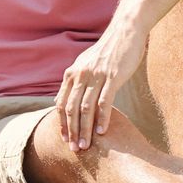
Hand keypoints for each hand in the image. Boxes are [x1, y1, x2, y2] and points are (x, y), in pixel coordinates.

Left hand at [54, 17, 148, 150]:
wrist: (125, 32)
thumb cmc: (106, 51)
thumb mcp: (82, 64)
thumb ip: (71, 83)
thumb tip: (58, 100)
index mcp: (72, 74)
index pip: (62, 103)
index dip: (62, 123)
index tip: (64, 139)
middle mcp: (80, 75)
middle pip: (72, 109)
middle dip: (71, 131)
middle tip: (74, 149)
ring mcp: (96, 76)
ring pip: (86, 108)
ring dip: (84, 129)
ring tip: (86, 146)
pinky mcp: (112, 77)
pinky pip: (105, 101)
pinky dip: (102, 118)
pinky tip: (102, 132)